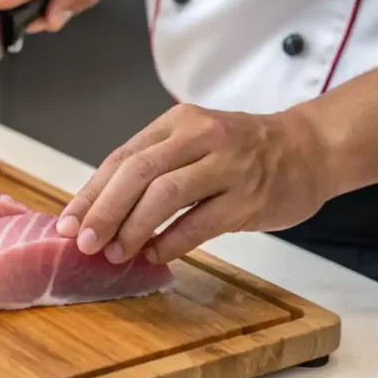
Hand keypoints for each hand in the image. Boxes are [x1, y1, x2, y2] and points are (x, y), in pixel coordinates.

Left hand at [55, 104, 333, 263]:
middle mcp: (201, 136)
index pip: (122, 158)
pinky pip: (201, 222)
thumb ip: (153, 170)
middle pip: (138, 172)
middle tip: (86, 243)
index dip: (91, 193)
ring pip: (166, 195)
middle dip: (105, 211)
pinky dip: (172, 241)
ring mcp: (228, 165)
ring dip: (134, 228)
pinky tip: (156, 254)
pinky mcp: (250, 196)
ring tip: (116, 253)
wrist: (310, 148)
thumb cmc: (242, 152)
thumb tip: (101, 213)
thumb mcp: (194, 143)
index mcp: (178, 122)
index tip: (68, 223)